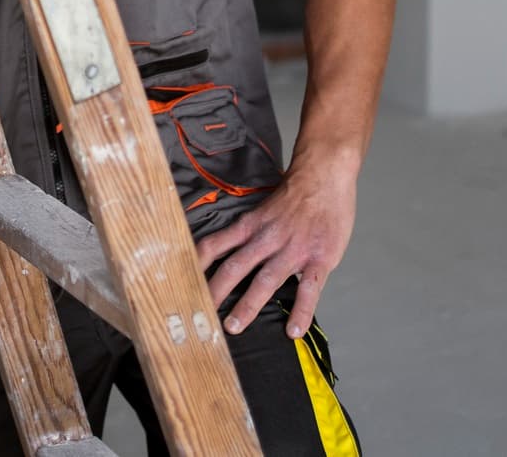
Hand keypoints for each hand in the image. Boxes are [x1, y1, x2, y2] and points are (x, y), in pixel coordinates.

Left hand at [196, 152, 358, 338]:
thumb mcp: (262, 209)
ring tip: (234, 327)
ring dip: (248, 305)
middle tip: (201, 314)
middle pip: (235, 266)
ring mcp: (293, 250)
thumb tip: (229, 252)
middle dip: (216, 291)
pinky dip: (301, 311)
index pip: (215, 245)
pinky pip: (309, 290)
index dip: (197, 264)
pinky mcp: (319, 259)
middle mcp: (267, 239)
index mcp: (250, 226)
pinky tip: (293, 331)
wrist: (325, 175)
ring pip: (266, 280)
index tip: (182, 281)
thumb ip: (249, 232)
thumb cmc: (294, 194)